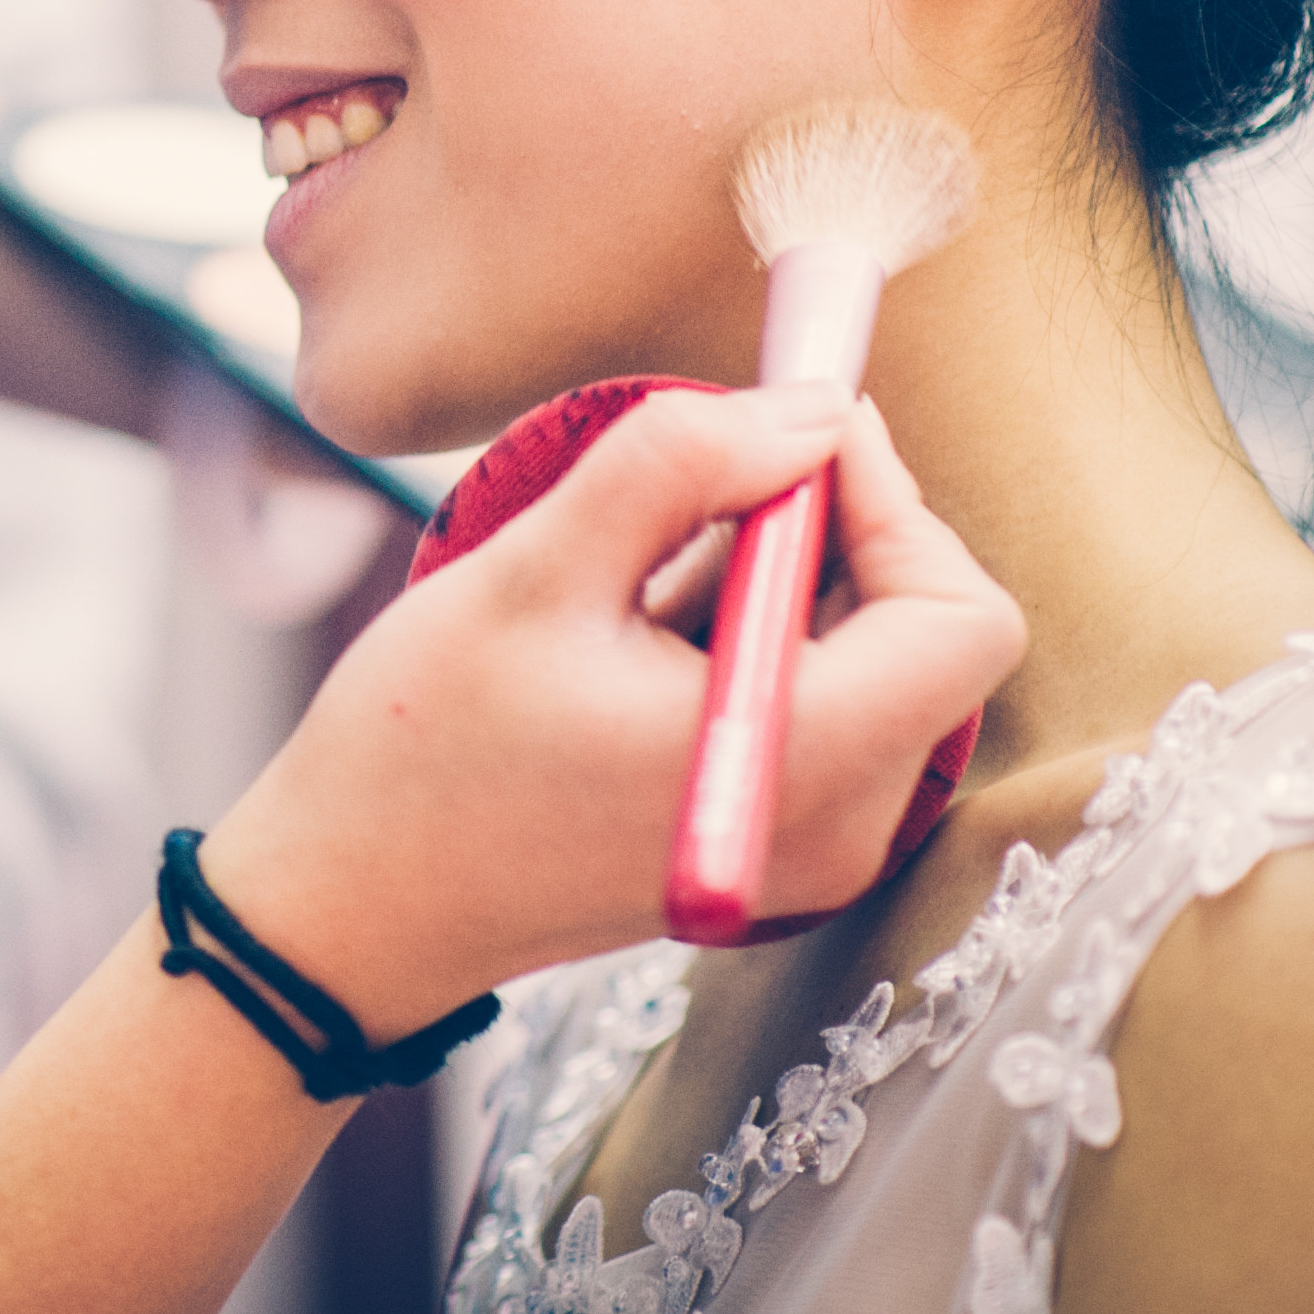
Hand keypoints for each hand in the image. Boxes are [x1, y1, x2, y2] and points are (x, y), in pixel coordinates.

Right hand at [194, 384, 1020, 1029]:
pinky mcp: (765, 846)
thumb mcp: (536, 572)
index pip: (960, 616)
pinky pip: (821, 712)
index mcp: (796, 762)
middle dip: (839, 532)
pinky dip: (761, 641)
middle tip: (711, 480)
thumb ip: (681, 466)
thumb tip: (809, 408)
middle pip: (929, 637)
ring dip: (788, 584)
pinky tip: (642, 630)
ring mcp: (805, 848)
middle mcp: (835, 824)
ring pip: (875, 667)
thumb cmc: (424, 749)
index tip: (790, 435)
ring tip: (647, 570)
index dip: (894, 501)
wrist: (352, 904)